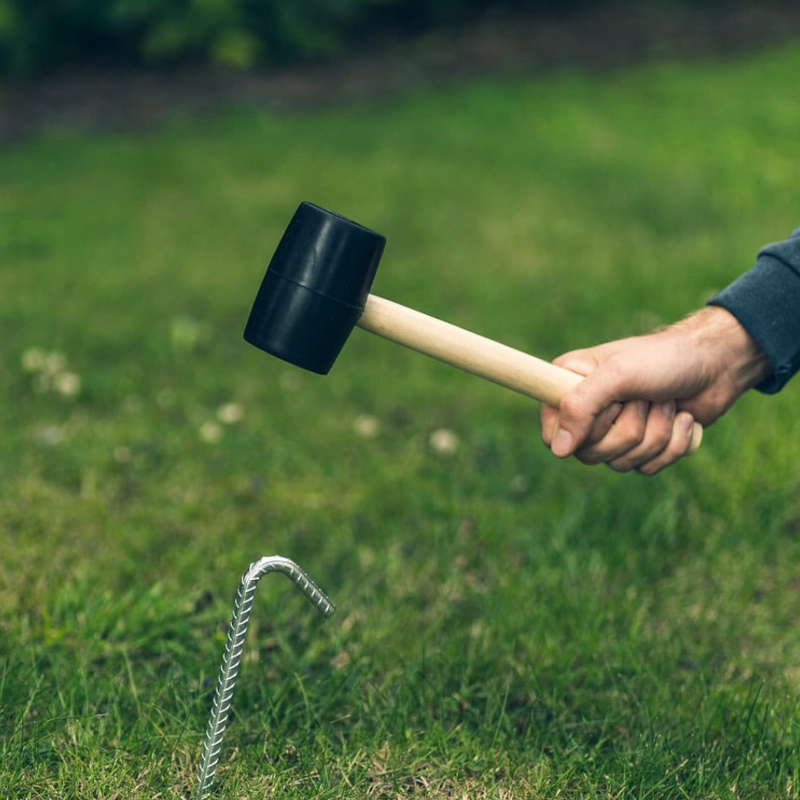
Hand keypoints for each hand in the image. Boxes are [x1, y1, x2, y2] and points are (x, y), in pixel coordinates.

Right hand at [540, 306, 770, 474]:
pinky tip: (682, 418)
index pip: (552, 433)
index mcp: (569, 386)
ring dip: (655, 434)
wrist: (717, 364)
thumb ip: (580, 408)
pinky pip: (647, 468)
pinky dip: (673, 444)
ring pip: (621, 463)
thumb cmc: (663, 359)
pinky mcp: (644, 446)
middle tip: (644, 399)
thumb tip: (558, 450)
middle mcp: (589, 411)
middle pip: (590, 453)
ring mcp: (616, 430)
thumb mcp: (617, 376)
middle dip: (629, 430)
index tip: (607, 409)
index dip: (580, 430)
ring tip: (666, 403)